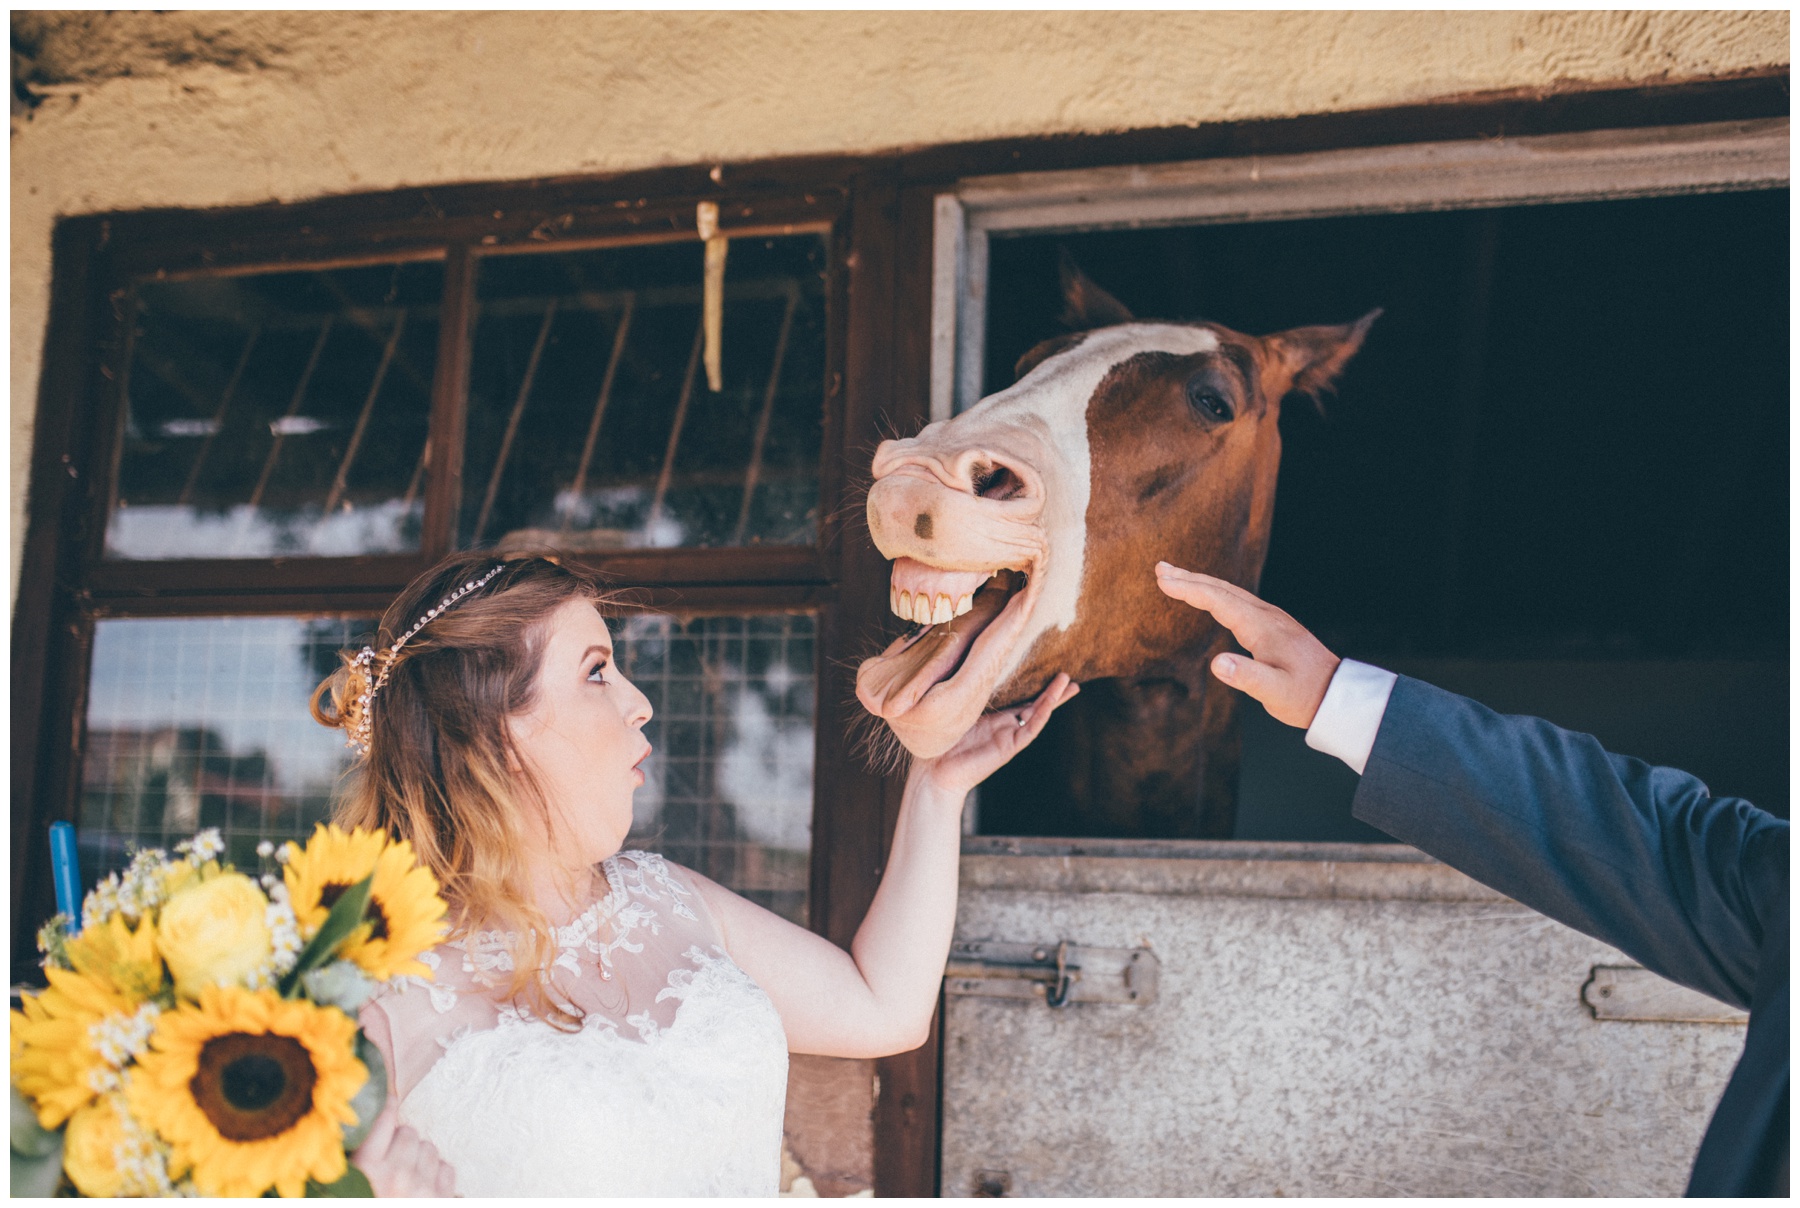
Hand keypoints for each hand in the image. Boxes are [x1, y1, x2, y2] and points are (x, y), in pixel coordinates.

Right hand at [354, 1103, 457, 1196]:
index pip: (383, 1120)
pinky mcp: (440, 1198)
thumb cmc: (362, 1201)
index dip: (387, 1107)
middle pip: (409, 1133)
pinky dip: (437, 1174)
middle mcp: (396, 1175)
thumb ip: (359, 1155)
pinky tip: (424, 1185)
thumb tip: (367, 1122)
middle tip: (393, 1159)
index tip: (390, 1098)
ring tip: (408, 1174)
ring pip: (429, 1148)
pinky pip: (447, 1169)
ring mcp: (421, 1187)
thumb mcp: (350, 1182)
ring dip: (420, 1157)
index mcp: (366, 1170)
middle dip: (402, 1141)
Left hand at [914, 673, 1079, 798]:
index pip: (1018, 697)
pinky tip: (1050, 702)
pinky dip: (1041, 715)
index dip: (1032, 684)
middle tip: (1070, 678)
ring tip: (1069, 683)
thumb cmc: (940, 743)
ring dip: (1053, 699)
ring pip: (1037, 714)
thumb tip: (962, 666)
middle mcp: (1004, 726)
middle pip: (1034, 704)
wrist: (935, 772)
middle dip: (1053, 692)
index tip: (1045, 669)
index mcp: (993, 717)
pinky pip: (1029, 729)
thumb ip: (964, 696)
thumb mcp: (955, 712)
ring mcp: (1008, 736)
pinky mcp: (1009, 748)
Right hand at [1154, 562, 1338, 728]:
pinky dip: (1217, 594)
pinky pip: (1239, 601)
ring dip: (1202, 583)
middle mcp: (1266, 616)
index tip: (1162, 580)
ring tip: (1177, 576)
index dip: (1189, 589)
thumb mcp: (1275, 692)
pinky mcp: (1274, 626)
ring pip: (1231, 593)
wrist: (1337, 694)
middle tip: (1160, 568)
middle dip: (1189, 578)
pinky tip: (1212, 597)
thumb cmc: (1305, 696)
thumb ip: (1247, 677)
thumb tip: (1215, 663)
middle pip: (1222, 589)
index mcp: (1262, 627)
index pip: (1218, 600)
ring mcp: (1271, 619)